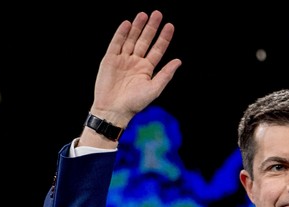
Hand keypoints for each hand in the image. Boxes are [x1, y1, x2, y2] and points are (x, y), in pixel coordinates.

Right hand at [86, 10, 181, 140]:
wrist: (113, 110)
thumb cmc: (135, 103)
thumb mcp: (154, 89)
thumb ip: (166, 74)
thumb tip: (179, 61)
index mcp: (147, 69)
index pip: (157, 49)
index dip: (163, 38)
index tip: (170, 26)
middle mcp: (135, 62)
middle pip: (145, 40)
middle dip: (151, 28)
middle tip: (157, 14)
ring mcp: (122, 59)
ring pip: (131, 39)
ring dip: (137, 27)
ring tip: (144, 15)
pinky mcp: (110, 59)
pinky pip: (116, 43)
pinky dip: (121, 34)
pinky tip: (127, 24)